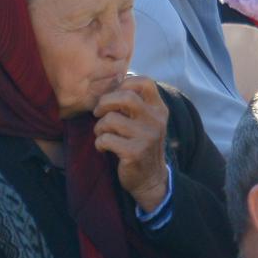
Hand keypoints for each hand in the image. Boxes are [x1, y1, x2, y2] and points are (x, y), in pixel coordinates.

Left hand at [93, 75, 170, 212]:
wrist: (150, 178)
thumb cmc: (142, 144)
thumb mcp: (147, 121)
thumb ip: (136, 103)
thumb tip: (115, 79)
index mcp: (159, 109)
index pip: (145, 82)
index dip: (125, 83)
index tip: (114, 94)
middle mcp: (156, 120)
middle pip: (125, 97)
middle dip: (105, 102)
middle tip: (98, 112)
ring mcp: (146, 136)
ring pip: (110, 119)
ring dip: (99, 127)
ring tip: (102, 134)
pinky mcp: (134, 152)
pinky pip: (105, 139)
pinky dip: (99, 143)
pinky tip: (104, 148)